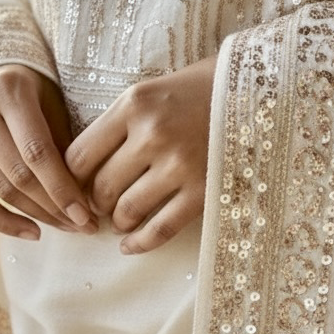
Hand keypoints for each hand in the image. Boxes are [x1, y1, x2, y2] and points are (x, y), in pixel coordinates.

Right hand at [0, 64, 96, 239]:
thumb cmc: (33, 90)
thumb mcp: (54, 102)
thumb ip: (64, 142)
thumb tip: (86, 197)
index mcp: (9, 89)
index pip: (37, 151)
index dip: (63, 189)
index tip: (87, 216)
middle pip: (18, 174)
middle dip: (54, 207)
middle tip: (83, 226)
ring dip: (36, 215)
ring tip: (65, 227)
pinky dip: (4, 221)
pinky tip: (32, 232)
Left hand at [65, 55, 216, 254]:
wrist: (262, 90)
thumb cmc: (202, 88)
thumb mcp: (153, 91)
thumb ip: (121, 123)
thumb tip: (86, 165)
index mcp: (134, 105)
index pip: (80, 154)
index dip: (71, 178)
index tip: (76, 185)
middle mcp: (153, 134)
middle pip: (100, 186)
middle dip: (94, 203)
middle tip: (99, 205)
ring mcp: (179, 165)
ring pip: (126, 210)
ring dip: (117, 221)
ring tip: (120, 220)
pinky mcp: (204, 190)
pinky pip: (161, 229)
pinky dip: (139, 243)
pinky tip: (130, 245)